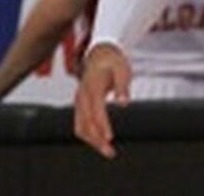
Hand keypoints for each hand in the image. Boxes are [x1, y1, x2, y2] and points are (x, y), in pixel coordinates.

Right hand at [73, 43, 131, 158]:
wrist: (100, 52)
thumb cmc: (113, 60)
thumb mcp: (123, 69)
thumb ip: (122, 86)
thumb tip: (124, 102)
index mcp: (92, 86)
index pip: (96, 110)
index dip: (102, 125)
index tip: (110, 137)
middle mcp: (82, 95)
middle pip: (85, 123)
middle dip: (96, 140)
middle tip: (110, 152)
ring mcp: (79, 101)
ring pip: (80, 126)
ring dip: (92, 141)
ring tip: (107, 150)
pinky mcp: (80, 105)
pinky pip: (80, 124)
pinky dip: (88, 135)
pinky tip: (99, 141)